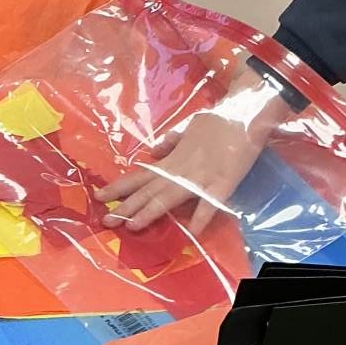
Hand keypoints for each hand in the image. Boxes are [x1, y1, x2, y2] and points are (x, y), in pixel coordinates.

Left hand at [96, 75, 291, 234]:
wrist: (247, 112)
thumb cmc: (219, 120)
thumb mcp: (188, 127)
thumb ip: (170, 142)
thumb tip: (152, 153)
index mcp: (173, 158)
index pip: (140, 175)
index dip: (119, 187)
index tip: (98, 196)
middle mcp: (181, 169)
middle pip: (149, 190)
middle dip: (127, 206)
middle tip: (106, 221)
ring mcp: (201, 177)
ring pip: (171, 197)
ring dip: (151, 212)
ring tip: (132, 226)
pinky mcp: (223, 183)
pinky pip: (210, 203)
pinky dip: (201, 216)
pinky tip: (191, 232)